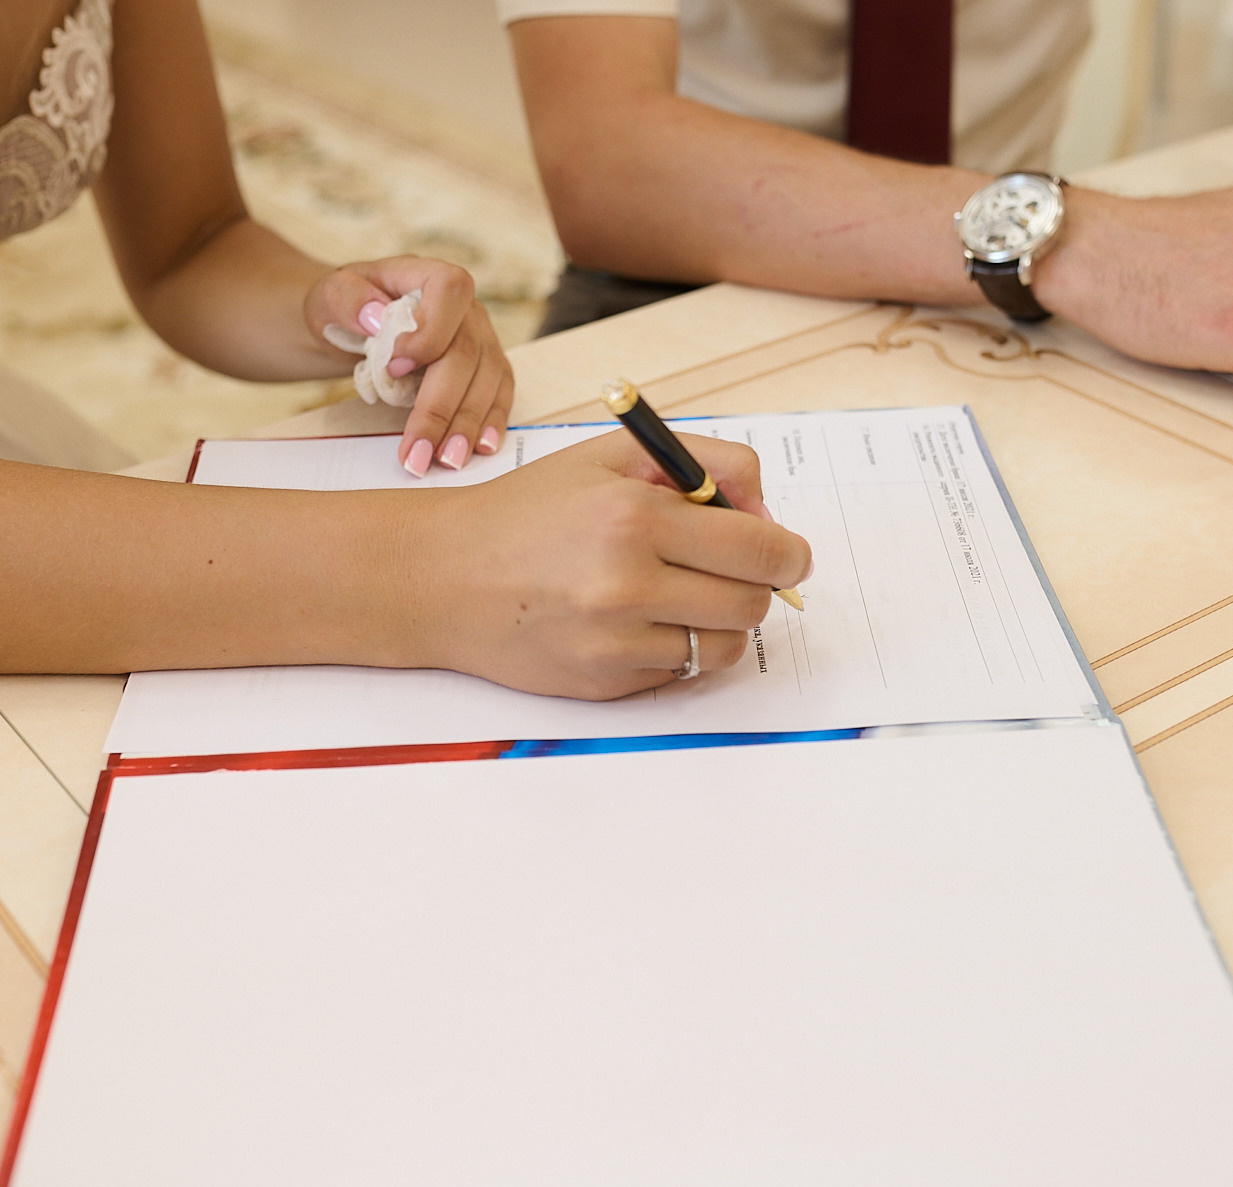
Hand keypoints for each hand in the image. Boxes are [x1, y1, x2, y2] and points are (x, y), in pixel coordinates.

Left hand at [305, 255, 514, 474]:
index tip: (394, 368)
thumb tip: (375, 318)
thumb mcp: (330, 295)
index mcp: (429, 276)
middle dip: (442, 407)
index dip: (429, 332)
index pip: (449, 292)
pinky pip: (499, 394)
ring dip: (468, 424)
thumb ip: (346, 299)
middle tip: (418, 453)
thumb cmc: (347, 309)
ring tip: (448, 461)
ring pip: (489, 379)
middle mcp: (466, 308)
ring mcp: (482, 339)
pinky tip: (480, 448)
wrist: (357, 326)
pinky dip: (490, 422)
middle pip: (467, 353)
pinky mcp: (487, 370)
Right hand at [412, 430, 810, 699]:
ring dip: (718, 622)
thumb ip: (703, 463)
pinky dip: (675, 648)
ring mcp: (616, 642)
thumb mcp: (610, 457)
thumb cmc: (529, 512)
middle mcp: (627, 583)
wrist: (445, 577)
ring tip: (681, 595)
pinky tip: (636, 621)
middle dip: (755, 585)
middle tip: (731, 570)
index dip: (788, 553)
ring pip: (723, 646)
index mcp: (635, 516)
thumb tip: (767, 512)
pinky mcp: (605, 683)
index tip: (787, 554)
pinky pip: (680, 672)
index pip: (761, 549)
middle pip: (752, 603)